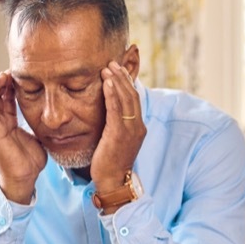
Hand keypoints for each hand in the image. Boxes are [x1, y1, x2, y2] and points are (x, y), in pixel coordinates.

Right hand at [0, 71, 45, 203]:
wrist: (24, 178)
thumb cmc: (30, 161)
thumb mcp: (38, 137)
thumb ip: (41, 126)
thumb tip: (55, 117)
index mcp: (7, 123)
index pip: (5, 98)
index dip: (11, 85)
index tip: (21, 74)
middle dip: (2, 80)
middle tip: (13, 69)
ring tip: (4, 72)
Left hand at [89, 61, 144, 192]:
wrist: (112, 181)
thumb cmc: (110, 162)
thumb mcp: (115, 139)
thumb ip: (115, 124)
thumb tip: (107, 111)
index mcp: (138, 127)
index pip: (134, 99)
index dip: (127, 82)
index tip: (118, 69)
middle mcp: (137, 126)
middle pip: (132, 95)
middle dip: (123, 77)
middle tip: (113, 62)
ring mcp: (130, 130)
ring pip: (127, 99)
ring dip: (117, 81)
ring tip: (108, 68)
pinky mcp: (119, 134)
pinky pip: (117, 109)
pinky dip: (113, 94)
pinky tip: (107, 83)